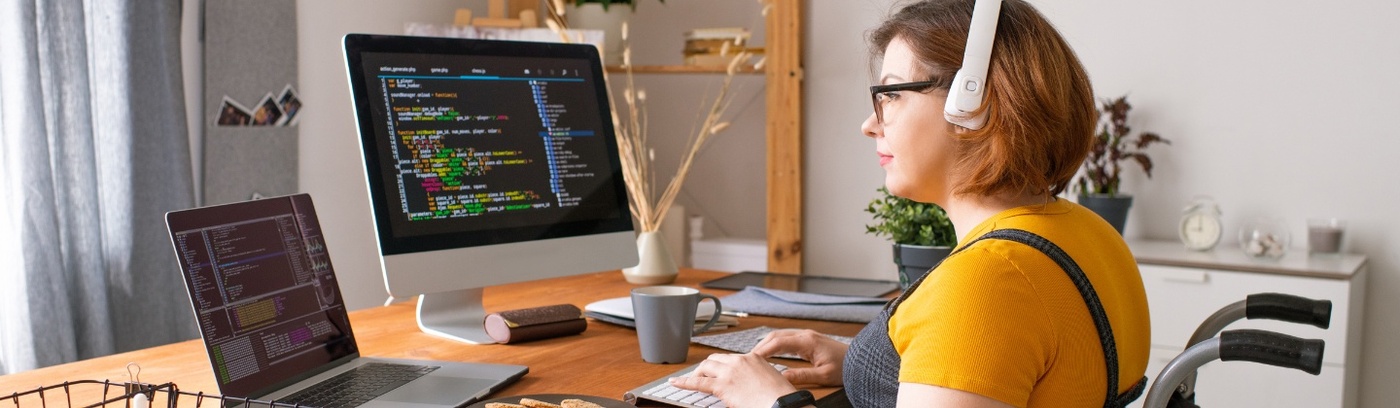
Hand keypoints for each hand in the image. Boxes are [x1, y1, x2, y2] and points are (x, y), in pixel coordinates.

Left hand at [670, 353, 795, 407]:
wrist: (783, 404)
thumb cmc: (781, 397)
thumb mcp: (770, 381)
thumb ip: (756, 379)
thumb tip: (748, 387)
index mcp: (753, 358)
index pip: (731, 358)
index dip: (722, 366)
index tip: (718, 372)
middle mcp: (740, 360)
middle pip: (715, 359)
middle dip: (707, 367)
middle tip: (702, 376)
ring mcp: (730, 372)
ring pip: (706, 367)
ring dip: (698, 373)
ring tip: (692, 380)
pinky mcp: (723, 385)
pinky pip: (698, 382)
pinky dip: (685, 382)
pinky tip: (675, 383)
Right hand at [750, 329, 847, 385]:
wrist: (859, 361)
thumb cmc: (845, 367)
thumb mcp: (823, 375)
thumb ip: (801, 376)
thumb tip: (781, 377)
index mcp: (808, 341)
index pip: (778, 342)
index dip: (763, 349)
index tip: (752, 357)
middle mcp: (806, 335)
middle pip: (776, 335)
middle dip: (761, 345)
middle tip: (749, 357)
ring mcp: (807, 336)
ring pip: (781, 335)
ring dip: (767, 344)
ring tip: (756, 356)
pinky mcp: (809, 340)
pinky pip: (787, 339)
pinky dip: (775, 345)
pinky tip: (770, 353)